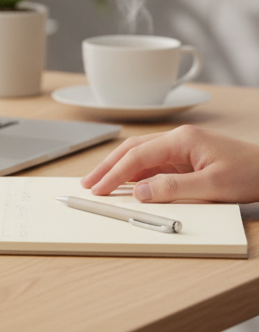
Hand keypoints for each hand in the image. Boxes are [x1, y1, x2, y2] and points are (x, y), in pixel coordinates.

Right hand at [81, 125, 258, 203]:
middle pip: (132, 150)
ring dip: (119, 169)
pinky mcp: (187, 158)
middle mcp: (178, 139)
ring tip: (101, 183)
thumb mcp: (213, 186)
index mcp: (182, 139)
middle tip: (89, 183)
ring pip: (141, 156)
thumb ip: (174, 188)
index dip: (114, 173)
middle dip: (108, 166)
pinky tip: (128, 184)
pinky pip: (154, 164)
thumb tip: (140, 192)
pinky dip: (136, 174)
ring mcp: (182, 147)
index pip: (137, 155)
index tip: (99, 188)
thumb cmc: (252, 174)